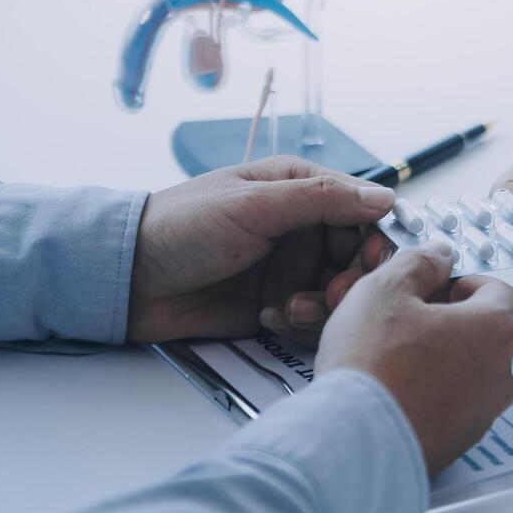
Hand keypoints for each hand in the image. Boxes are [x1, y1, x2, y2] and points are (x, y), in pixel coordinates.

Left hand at [127, 156, 394, 343]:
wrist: (128, 280)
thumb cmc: (182, 227)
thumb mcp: (254, 205)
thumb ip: (321, 199)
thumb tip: (384, 197)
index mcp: (300, 188)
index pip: (362, 210)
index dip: (373, 238)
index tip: (368, 262)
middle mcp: (302, 227)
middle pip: (359, 257)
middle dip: (351, 280)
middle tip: (332, 295)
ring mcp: (291, 267)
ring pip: (341, 292)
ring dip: (325, 306)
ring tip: (291, 309)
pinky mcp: (278, 304)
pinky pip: (315, 318)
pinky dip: (303, 324)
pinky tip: (273, 318)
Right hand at [316, 243, 512, 474]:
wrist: (354, 443)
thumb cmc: (372, 364)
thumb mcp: (386, 289)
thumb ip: (419, 262)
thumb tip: (439, 255)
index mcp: (495, 329)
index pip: (496, 290)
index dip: (461, 282)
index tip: (432, 286)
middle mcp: (501, 373)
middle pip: (482, 331)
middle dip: (446, 320)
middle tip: (403, 319)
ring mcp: (483, 413)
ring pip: (466, 369)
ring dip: (437, 357)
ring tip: (390, 356)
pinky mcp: (459, 443)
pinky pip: (451, 405)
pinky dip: (429, 393)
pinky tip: (392, 390)